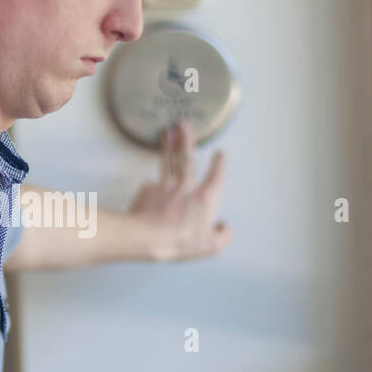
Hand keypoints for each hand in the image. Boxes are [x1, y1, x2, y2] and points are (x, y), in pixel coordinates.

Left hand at [127, 120, 231, 261]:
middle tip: (184, 125)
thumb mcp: (210, 246)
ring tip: (167, 132)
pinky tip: (150, 182)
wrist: (147, 237)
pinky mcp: (147, 192)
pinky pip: (151, 185)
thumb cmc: (180, 241)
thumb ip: (222, 236)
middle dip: (187, 141)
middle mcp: (186, 188)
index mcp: (204, 198)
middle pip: (187, 159)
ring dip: (168, 147)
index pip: (215, 176)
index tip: (220, 153)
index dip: (219, 164)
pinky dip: (152, 184)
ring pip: (168, 164)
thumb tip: (224, 227)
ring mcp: (165, 188)